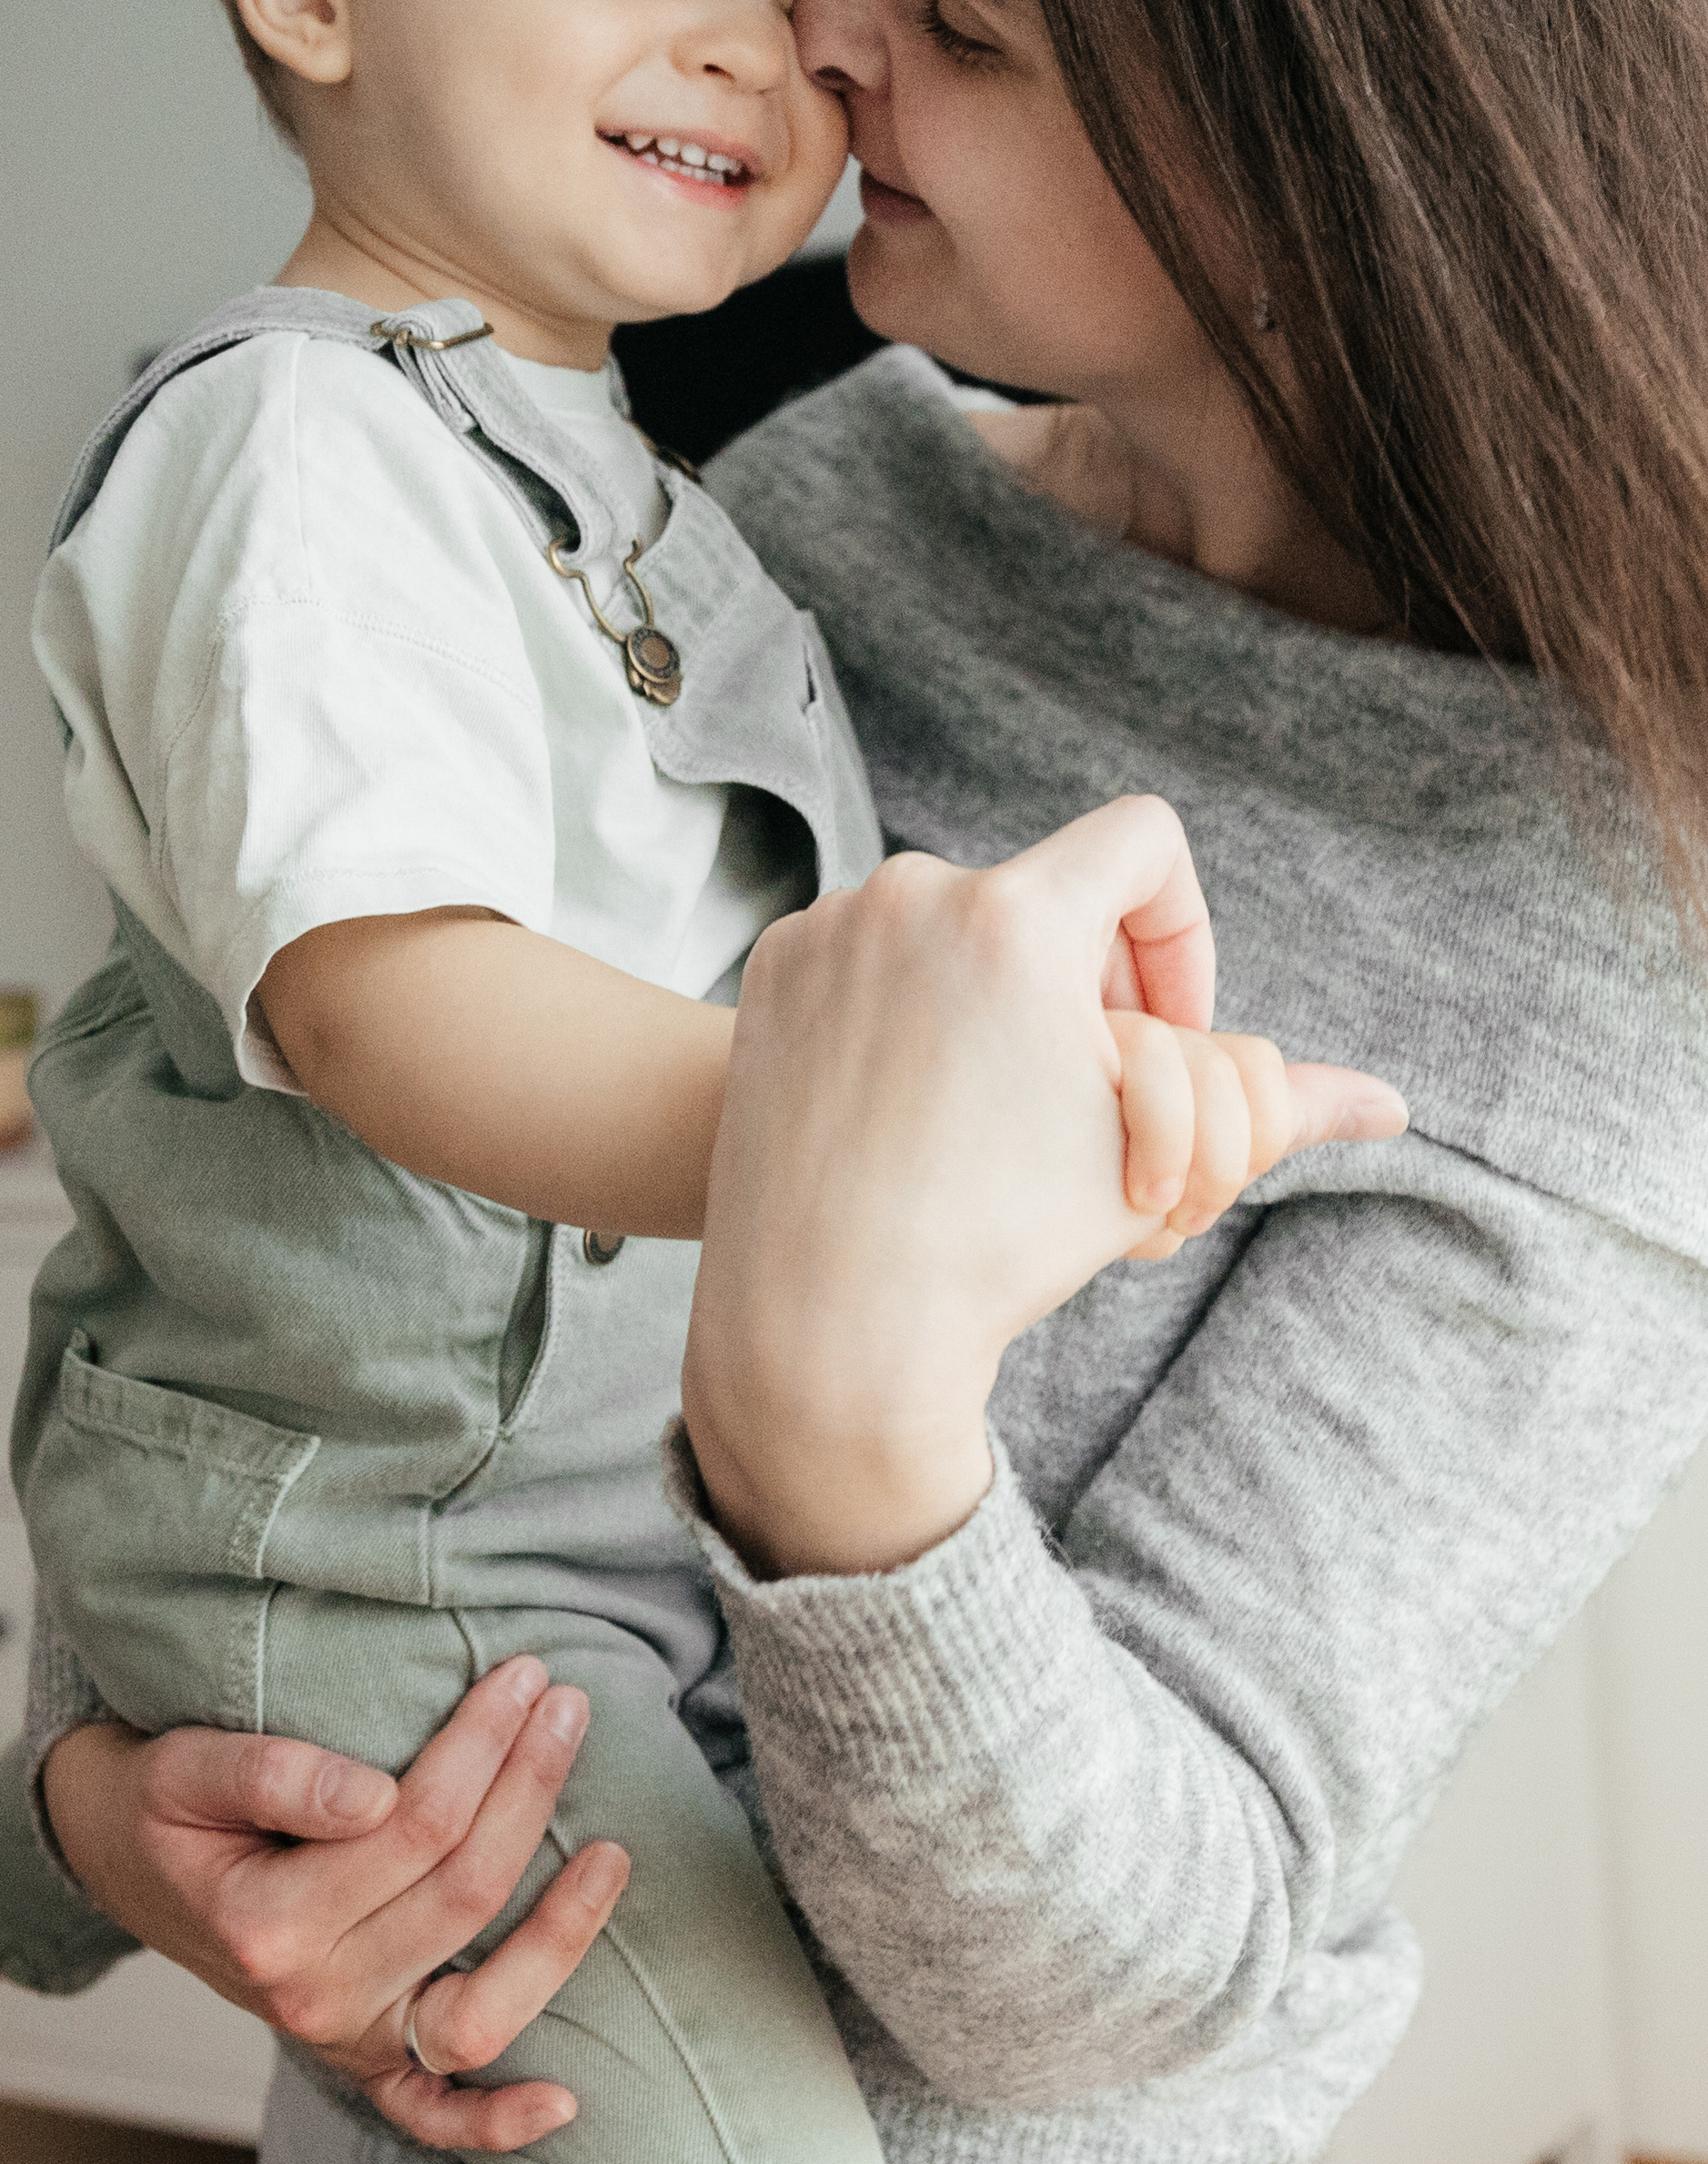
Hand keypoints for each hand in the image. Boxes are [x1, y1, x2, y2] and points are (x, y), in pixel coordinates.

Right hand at [39, 1658, 629, 2154]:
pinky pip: (433, 2114)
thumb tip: (375, 1794)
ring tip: (613, 1849)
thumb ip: (272, 1773)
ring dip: (561, 1932)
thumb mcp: (186, 1766)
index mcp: (266, 1922)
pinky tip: (565, 2102)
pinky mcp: (360, 2063)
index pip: (414, 1825)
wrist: (119, 1861)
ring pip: (480, 2009)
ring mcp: (341, 2041)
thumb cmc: (160, 1804)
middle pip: (461, 1894)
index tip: (524, 1676)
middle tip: (567, 1706)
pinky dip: (496, 2122)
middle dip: (529, 1790)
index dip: (482, 1745)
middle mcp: (310, 1998)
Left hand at [682, 800, 1405, 1580]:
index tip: (1160, 1031)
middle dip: (1084, 986)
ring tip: (995, 1109)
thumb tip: (1390, 1105)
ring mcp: (831, 928)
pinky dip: (907, 1013)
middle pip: (1046, 897)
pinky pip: (870, 956)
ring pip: (954, 929)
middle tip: (1083, 1089)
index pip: (1145, 843)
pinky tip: (908, 1108)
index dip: (1178, 934)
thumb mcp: (1150, 1161)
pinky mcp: (773, 969)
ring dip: (997, 1001)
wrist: (825, 1319)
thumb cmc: (1000, 1242)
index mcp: (1018, 917)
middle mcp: (913, 893)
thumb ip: (1270, 1107)